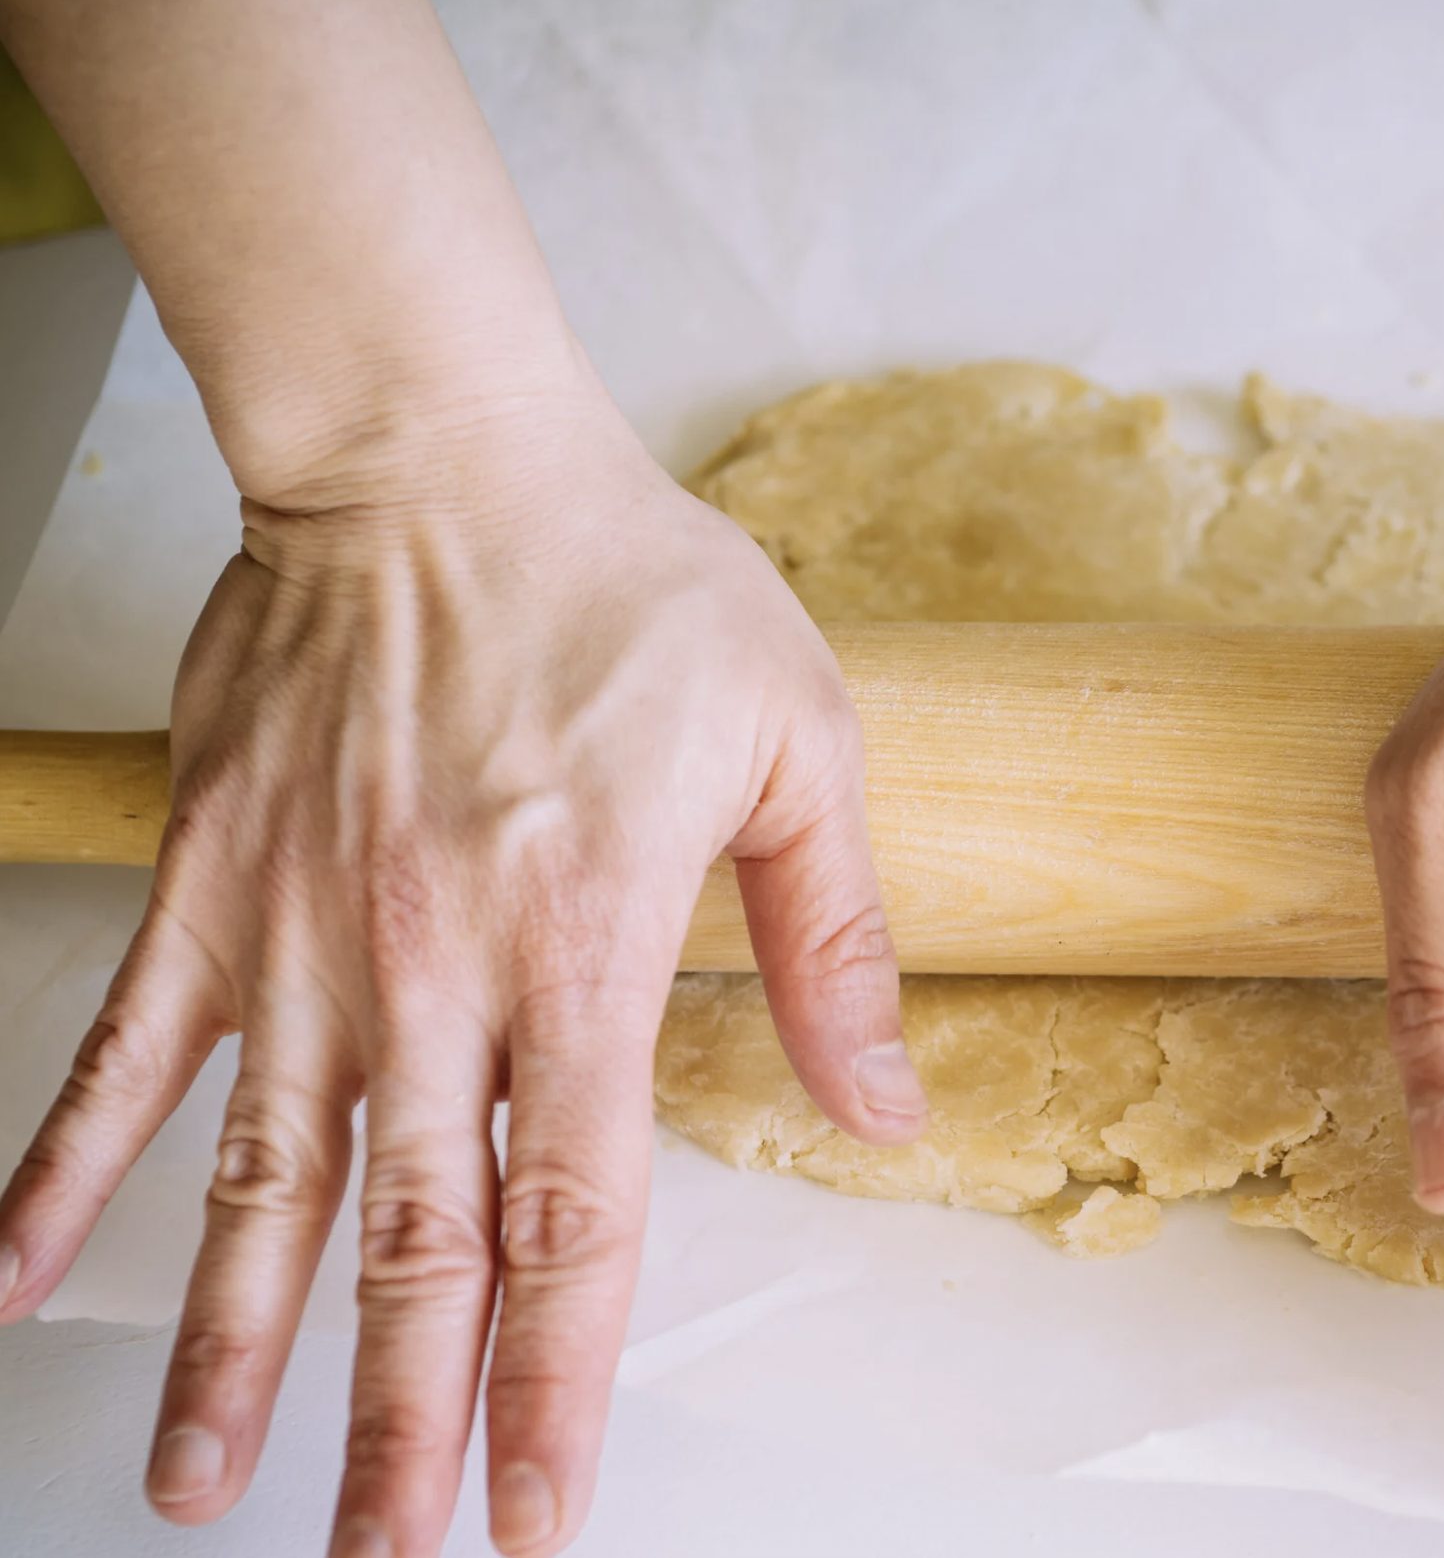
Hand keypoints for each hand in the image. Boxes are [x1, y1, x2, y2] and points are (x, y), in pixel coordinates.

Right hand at [0, 397, 926, 1556]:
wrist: (441, 459)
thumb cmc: (627, 585)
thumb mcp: (797, 743)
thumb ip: (837, 944)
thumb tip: (888, 1109)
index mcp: (589, 947)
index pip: (574, 1218)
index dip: (555, 1383)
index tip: (535, 1511)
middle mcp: (433, 971)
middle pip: (417, 1247)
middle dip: (400, 1424)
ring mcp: (301, 939)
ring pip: (261, 1191)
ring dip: (234, 1351)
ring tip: (194, 1487)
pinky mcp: (210, 887)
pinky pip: (124, 1057)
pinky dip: (64, 1173)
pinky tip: (15, 1281)